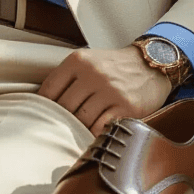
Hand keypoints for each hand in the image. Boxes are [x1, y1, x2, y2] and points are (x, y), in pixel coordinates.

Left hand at [37, 45, 171, 135]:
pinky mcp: (127, 107)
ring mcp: (111, 91)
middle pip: (64, 108)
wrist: (152, 64)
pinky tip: (94, 132)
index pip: (49, 90)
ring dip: (78, 129)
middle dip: (60, 121)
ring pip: (82, 120)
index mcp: (78, 61)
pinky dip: (95, 133)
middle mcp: (94, 74)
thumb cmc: (115, 66)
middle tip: (58, 130)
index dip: (43, 107)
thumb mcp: (88, 61)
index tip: (41, 117)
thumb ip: (67, 78)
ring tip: (76, 133)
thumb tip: (42, 104)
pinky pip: (101, 127)